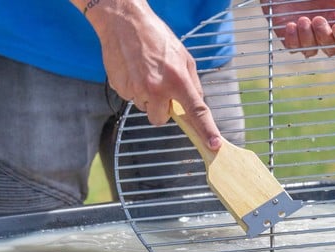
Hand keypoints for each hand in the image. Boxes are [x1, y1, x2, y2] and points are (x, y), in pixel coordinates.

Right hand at [79, 0, 221, 149]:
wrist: (124, 22)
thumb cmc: (156, 37)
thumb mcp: (184, 57)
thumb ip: (192, 84)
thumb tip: (197, 104)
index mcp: (177, 79)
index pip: (196, 111)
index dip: (206, 131)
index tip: (213, 145)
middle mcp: (157, 88)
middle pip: (161, 118)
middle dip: (161, 108)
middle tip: (159, 87)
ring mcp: (136, 90)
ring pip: (145, 108)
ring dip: (147, 97)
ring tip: (145, 73)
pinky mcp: (121, 88)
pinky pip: (131, 98)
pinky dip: (134, 89)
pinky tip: (134, 71)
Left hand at [261, 0, 334, 56]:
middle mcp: (321, 31)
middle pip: (330, 49)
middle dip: (324, 36)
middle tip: (317, 20)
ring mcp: (305, 36)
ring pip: (311, 51)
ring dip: (307, 38)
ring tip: (302, 20)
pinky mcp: (289, 37)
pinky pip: (293, 48)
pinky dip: (292, 39)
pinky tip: (290, 26)